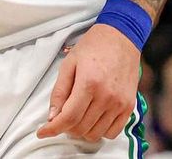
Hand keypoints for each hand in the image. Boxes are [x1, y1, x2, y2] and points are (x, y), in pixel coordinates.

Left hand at [38, 24, 139, 140]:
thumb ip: (60, 91)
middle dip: (65, 128)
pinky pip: (113, 132)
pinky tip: (93, 120)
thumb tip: (52, 116)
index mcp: (89, 83)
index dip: (53, 129)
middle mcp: (106, 96)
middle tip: (60, 118)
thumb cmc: (94, 46)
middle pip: (80, 127)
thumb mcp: (69, 63)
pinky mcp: (129, 106)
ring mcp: (120, 103)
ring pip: (95, 134)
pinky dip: (99, 131)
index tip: (42, 132)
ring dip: (81, 131)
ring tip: (77, 118)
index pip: (68, 117)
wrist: (121, 37)